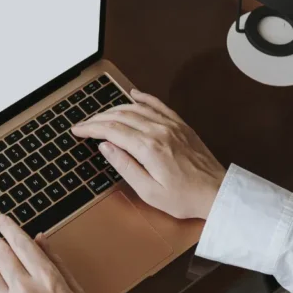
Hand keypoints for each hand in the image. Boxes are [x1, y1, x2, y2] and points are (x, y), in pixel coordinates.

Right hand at [71, 89, 225, 219]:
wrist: (216, 192)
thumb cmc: (183, 198)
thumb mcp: (148, 191)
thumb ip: (125, 166)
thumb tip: (106, 146)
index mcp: (149, 148)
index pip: (111, 131)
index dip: (91, 128)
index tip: (77, 130)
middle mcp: (159, 131)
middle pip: (121, 116)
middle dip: (98, 118)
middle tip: (84, 124)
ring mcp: (171, 125)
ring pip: (136, 108)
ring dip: (115, 109)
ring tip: (100, 115)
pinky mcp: (181, 125)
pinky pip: (158, 105)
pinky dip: (143, 98)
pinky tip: (133, 94)